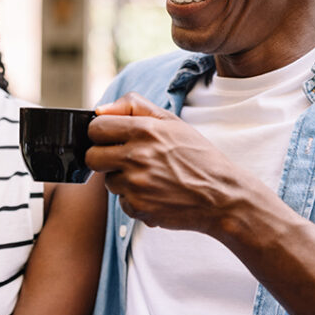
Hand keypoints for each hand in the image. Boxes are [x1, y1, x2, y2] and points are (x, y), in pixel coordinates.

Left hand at [86, 92, 257, 235]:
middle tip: (124, 159)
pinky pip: (121, 202)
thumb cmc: (198, 157)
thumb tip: (100, 110)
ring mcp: (136, 184)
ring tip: (149, 177)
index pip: (96, 128)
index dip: (101, 133)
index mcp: (145, 130)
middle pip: (92, 157)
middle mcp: (137, 156)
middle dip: (103, 157)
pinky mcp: (138, 207)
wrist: (222, 196)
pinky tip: (155, 194)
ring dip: (122, 179)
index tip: (110, 138)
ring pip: (107, 181)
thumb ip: (134, 107)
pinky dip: (134, 199)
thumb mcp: (172, 122)